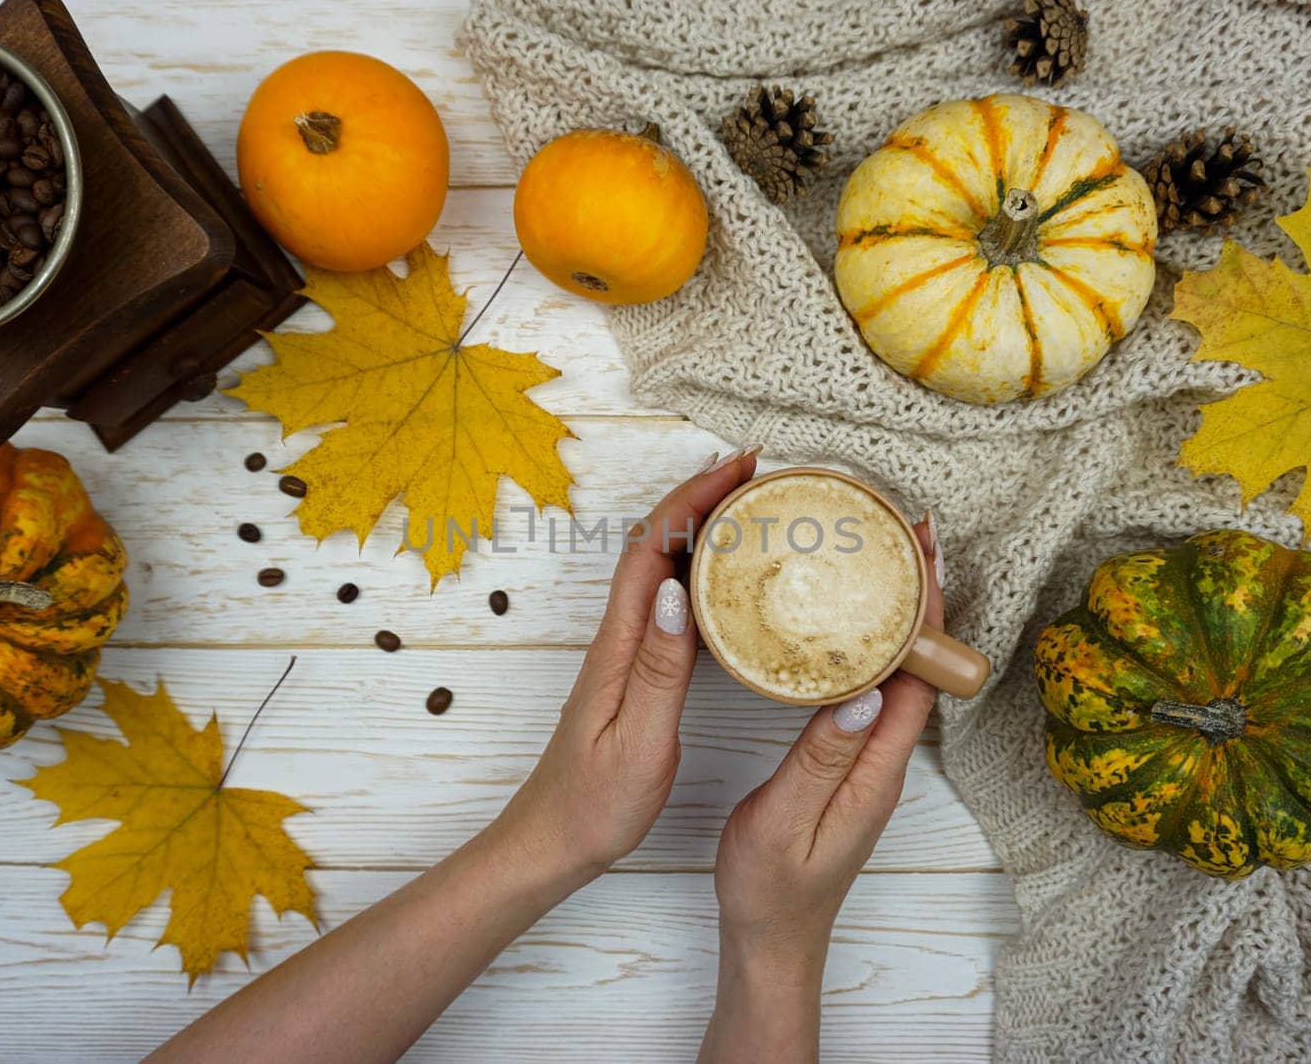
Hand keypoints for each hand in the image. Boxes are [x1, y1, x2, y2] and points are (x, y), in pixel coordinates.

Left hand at [494, 446, 761, 882]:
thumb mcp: (637, 741)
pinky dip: (699, 574)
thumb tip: (675, 591)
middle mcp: (617, 640)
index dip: (691, 499)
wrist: (552, 841)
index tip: (737, 469)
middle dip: (701, 497)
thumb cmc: (594, 803)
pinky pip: (668, 603)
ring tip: (752, 508)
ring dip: (700, 529)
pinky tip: (728, 582)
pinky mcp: (633, 672)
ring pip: (661, 569)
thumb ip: (659, 669)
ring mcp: (624, 653)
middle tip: (757, 474)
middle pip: (656, 545)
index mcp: (618, 648)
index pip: (651, 550)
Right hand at [699, 519, 942, 1062]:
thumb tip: (863, 695)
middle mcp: (884, 757)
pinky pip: (868, 686)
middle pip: (916, 660)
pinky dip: (865, 641)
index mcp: (877, 769)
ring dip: (893, 609)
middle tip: (903, 526)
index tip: (922, 549)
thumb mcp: (784, 824)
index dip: (926, 610)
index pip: (919, 675)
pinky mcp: (848, 759)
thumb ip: (819, 761)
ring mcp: (868, 758)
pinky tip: (842, 619)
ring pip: (893, 669)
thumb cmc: (771, 888)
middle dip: (917, 590)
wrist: (772, 939)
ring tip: (876, 552)